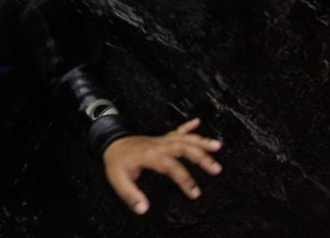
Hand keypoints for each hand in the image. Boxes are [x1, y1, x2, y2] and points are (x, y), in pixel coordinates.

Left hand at [102, 118, 221, 214]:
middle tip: (215, 169)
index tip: (194, 192)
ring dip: (200, 141)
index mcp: (149, 155)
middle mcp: (158, 145)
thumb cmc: (116, 162)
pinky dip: (188, 126)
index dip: (184, 179)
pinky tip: (198, 121)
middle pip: (182, 147)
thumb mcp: (118, 180)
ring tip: (218, 146)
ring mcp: (161, 140)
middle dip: (200, 157)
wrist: (111, 143)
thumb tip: (143, 208)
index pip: (171, 166)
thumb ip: (130, 195)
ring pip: (184, 138)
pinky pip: (177, 129)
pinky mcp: (162, 138)